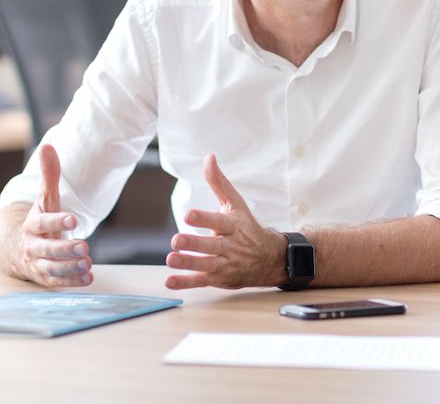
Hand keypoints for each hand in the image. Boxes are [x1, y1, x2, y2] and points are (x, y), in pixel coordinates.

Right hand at [18, 143, 92, 287]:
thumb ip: (49, 175)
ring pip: (51, 268)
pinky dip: (72, 282)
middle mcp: (32, 246)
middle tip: (84, 246)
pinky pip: (57, 282)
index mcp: (31, 224)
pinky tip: (89, 277)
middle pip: (46, 249)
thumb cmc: (38, 221)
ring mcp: (38, 264)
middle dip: (64, 248)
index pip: (41, 223)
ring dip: (69, 268)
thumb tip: (48, 146)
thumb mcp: (45, 198)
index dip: (56, 220)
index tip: (73, 218)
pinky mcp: (45, 278)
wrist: (17, 249)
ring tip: (87, 262)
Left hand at [164, 153, 287, 289]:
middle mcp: (230, 246)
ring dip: (188, 263)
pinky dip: (186, 282)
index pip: (218, 222)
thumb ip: (219, 183)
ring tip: (171, 259)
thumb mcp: (236, 204)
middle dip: (194, 244)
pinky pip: (202, 281)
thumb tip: (208, 157)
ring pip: (206, 265)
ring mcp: (225, 264)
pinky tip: (170, 281)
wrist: (269, 259)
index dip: (204, 218)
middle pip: (211, 246)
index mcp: (233, 225)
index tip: (188, 215)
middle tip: (176, 240)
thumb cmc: (247, 227)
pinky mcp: (219, 278)